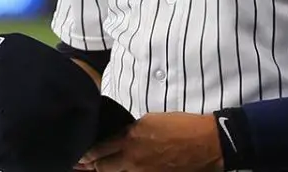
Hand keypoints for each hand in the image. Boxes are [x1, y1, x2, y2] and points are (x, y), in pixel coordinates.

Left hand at [74, 112, 223, 171]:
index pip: (100, 147)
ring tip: (92, 170)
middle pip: (103, 166)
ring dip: (104, 171)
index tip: (79, 154)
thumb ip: (132, 131)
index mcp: (131, 137)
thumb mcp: (152, 120)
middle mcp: (132, 157)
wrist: (207, 143)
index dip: (87, 152)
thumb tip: (120, 138)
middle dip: (90, 166)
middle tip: (79, 166)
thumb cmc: (182, 126)